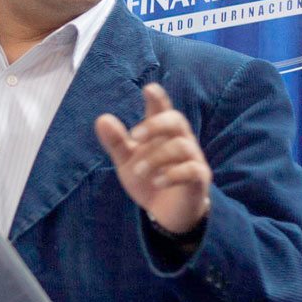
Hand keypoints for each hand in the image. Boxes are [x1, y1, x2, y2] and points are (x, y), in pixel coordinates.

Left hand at [95, 83, 211, 233]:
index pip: (162, 108)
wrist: (165, 213)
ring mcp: (192, 158)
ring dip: (156, 157)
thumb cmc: (148, 178)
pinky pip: (192, 169)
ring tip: (138, 171)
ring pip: (181, 146)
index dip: (158, 98)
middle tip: (135, 136)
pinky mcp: (199, 178)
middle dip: (156, 125)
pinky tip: (156, 183)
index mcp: (162, 132)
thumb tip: (102, 119)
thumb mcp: (126, 161)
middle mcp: (180, 140)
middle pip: (176, 120)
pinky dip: (173, 174)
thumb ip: (116, 141)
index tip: (149, 89)